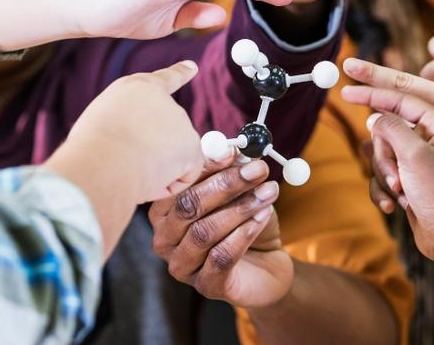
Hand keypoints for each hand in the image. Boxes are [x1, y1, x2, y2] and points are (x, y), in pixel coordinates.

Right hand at [49, 61, 205, 202]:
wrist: (102, 159)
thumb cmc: (90, 147)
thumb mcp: (102, 121)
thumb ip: (127, 123)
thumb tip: (138, 149)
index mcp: (137, 89)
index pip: (164, 80)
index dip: (179, 73)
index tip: (192, 67)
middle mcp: (164, 101)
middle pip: (165, 134)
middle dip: (150, 153)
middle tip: (123, 159)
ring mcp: (181, 122)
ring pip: (172, 158)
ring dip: (154, 169)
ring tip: (131, 166)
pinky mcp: (191, 146)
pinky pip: (184, 175)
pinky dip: (168, 185)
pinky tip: (149, 178)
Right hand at [149, 156, 292, 307]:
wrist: (267, 263)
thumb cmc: (246, 222)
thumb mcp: (242, 191)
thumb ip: (235, 170)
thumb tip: (238, 148)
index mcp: (165, 211)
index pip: (177, 184)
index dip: (205, 164)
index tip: (235, 150)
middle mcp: (165, 238)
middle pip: (187, 206)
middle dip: (225, 184)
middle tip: (258, 169)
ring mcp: (182, 265)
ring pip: (204, 232)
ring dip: (240, 208)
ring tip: (268, 192)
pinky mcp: (206, 285)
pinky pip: (221, 257)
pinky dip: (244, 233)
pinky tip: (263, 218)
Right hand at [343, 79, 433, 262]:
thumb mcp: (414, 154)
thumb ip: (391, 128)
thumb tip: (373, 118)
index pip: (401, 99)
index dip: (373, 94)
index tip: (347, 91)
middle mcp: (431, 138)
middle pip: (387, 131)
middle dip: (384, 156)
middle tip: (396, 176)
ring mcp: (419, 160)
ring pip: (382, 154)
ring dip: (385, 176)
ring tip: (400, 193)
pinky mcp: (409, 179)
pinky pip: (383, 175)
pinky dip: (384, 190)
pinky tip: (393, 205)